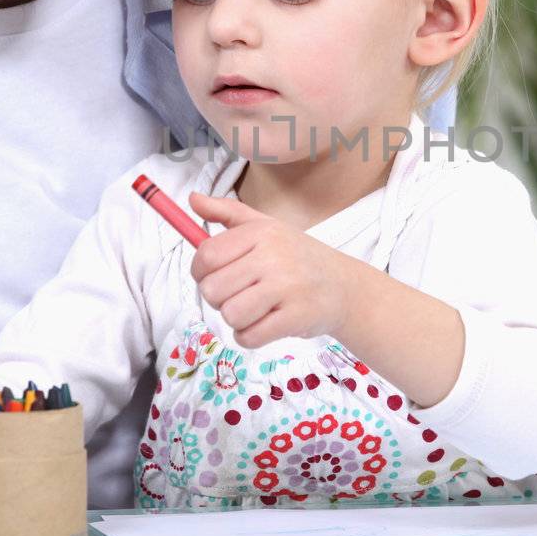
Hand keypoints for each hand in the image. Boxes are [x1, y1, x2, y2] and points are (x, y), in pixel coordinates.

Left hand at [187, 192, 362, 347]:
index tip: (215, 276)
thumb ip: (226, 212)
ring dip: (236, 319)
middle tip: (241, 294)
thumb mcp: (265, 226)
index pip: (206, 256)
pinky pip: (249, 337)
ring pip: (229, 315)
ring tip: (256, 309)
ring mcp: (286, 287)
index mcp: (261, 233)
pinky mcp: (295, 317)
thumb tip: (192, 199)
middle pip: (213, 290)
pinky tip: (264, 324)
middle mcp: (273, 257)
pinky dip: (249, 336)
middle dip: (219, 299)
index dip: (201, 273)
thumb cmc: (298, 256)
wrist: (344, 287)